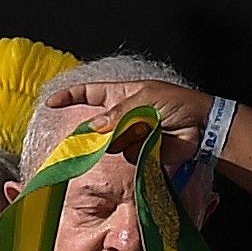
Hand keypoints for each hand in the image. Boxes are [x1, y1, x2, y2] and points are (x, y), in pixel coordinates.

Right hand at [46, 80, 212, 166]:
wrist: (201, 128)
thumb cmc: (177, 104)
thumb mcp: (146, 99)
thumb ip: (118, 114)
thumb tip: (96, 127)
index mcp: (121, 95)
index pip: (88, 94)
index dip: (69, 97)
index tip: (51, 103)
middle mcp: (122, 117)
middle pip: (97, 127)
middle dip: (102, 131)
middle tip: (122, 128)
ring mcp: (130, 137)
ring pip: (112, 144)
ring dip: (129, 138)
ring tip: (152, 130)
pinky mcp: (139, 154)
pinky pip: (128, 156)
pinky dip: (140, 149)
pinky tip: (155, 142)